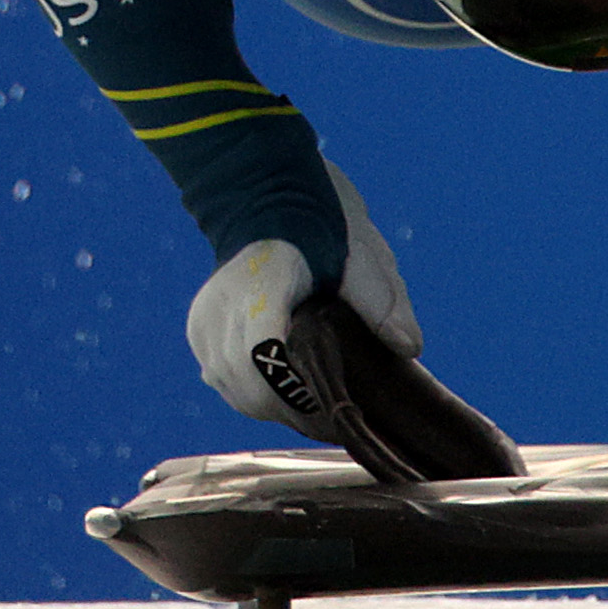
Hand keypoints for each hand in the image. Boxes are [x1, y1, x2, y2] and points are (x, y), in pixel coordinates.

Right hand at [186, 163, 420, 425]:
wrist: (269, 194)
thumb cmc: (324, 224)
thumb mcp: (363, 255)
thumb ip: (383, 302)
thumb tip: (409, 347)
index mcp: (264, 279)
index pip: (263, 352)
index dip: (297, 389)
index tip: (333, 399)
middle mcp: (223, 303)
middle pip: (250, 386)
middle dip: (294, 407)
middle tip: (335, 413)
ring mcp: (205, 318)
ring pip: (235, 391)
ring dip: (274, 403)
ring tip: (313, 399)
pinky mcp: (198, 329)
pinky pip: (223, 380)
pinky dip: (254, 390)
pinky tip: (286, 383)